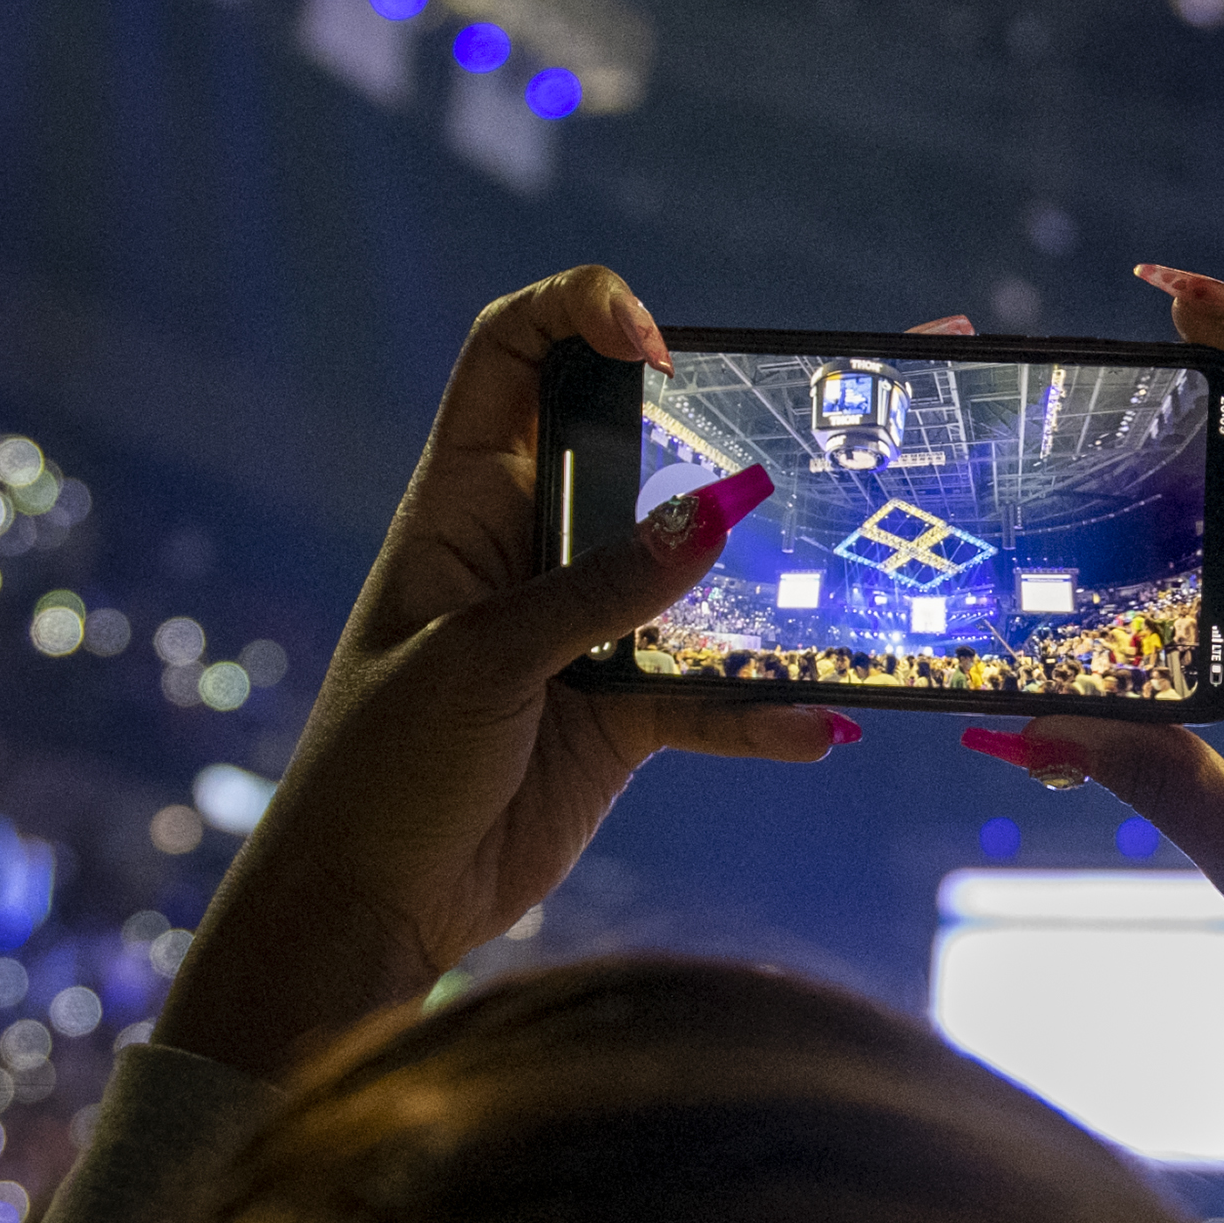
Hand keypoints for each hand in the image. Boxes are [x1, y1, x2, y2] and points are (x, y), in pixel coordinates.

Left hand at [156, 269, 891, 1081]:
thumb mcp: (485, 660)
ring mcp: (586, 631)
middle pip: (642, 453)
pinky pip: (713, 695)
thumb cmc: (384, 767)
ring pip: (698, 578)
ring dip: (772, 586)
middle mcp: (532, 549)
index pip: (514, 355)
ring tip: (852, 580)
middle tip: (833, 418)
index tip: (660, 347)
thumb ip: (601, 589)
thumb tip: (720, 514)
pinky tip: (818, 728)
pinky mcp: (623, 713)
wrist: (371, 907)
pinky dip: (765, 713)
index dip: (583, 315)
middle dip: (730, 431)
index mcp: (465, 502)